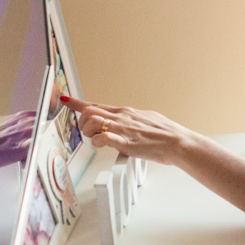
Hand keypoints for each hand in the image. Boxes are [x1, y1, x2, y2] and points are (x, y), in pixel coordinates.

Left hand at [65, 96, 195, 164]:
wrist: (178, 142)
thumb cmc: (168, 134)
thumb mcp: (148, 119)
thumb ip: (134, 121)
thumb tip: (131, 123)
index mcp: (126, 112)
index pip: (97, 104)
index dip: (77, 103)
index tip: (66, 100)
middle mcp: (122, 117)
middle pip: (89, 111)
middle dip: (82, 122)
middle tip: (89, 132)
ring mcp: (122, 128)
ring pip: (92, 121)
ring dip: (88, 132)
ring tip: (96, 140)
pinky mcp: (125, 141)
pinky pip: (102, 137)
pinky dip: (97, 141)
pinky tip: (102, 145)